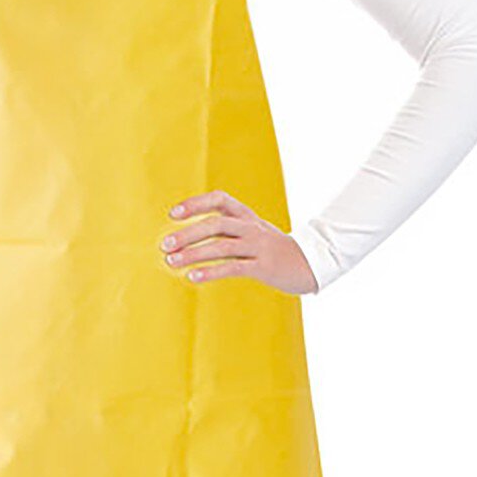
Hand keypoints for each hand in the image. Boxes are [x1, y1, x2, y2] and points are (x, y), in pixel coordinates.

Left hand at [160, 189, 319, 293]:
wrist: (311, 264)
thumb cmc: (275, 250)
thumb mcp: (254, 233)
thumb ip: (229, 231)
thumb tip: (193, 237)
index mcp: (247, 216)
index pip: (220, 200)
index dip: (196, 204)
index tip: (173, 213)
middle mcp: (251, 228)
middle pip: (216, 223)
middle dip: (187, 233)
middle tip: (165, 244)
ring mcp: (258, 246)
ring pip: (221, 245)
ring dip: (193, 253)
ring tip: (172, 261)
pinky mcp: (263, 266)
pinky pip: (232, 267)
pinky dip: (210, 271)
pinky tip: (193, 277)